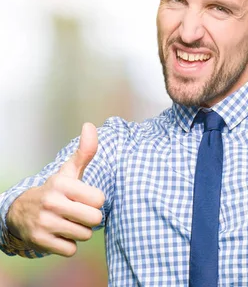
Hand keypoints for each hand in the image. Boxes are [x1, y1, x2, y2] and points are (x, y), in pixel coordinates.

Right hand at [6, 123, 105, 256]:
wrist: (20, 212)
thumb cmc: (56, 191)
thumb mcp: (69, 172)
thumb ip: (84, 152)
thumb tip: (90, 125)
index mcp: (62, 184)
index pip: (99, 199)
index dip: (95, 201)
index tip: (83, 198)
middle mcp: (52, 202)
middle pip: (95, 219)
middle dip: (90, 219)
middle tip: (77, 213)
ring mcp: (44, 222)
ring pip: (84, 235)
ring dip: (79, 232)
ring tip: (67, 222)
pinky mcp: (39, 241)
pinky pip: (71, 250)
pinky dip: (68, 245)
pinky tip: (58, 234)